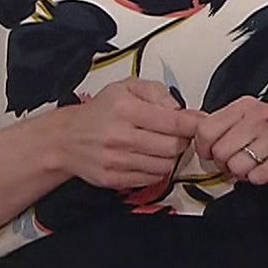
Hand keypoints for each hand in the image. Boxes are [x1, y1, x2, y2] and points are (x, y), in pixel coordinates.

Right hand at [52, 77, 207, 189]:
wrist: (66, 138)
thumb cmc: (100, 111)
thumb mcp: (126, 88)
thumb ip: (156, 92)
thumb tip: (179, 108)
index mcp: (125, 108)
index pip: (173, 121)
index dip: (193, 124)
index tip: (201, 124)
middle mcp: (120, 135)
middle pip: (173, 146)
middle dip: (180, 140)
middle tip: (175, 134)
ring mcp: (116, 160)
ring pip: (165, 165)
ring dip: (169, 157)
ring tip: (159, 146)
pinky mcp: (113, 179)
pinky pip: (151, 179)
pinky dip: (156, 170)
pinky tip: (147, 159)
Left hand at [192, 96, 267, 197]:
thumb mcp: (252, 125)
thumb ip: (224, 128)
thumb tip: (194, 135)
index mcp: (247, 105)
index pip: (206, 128)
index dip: (204, 148)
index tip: (211, 153)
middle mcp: (261, 115)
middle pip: (219, 150)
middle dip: (225, 164)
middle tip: (239, 163)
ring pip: (237, 165)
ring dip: (243, 173)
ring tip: (257, 165)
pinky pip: (256, 176)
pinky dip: (259, 179)